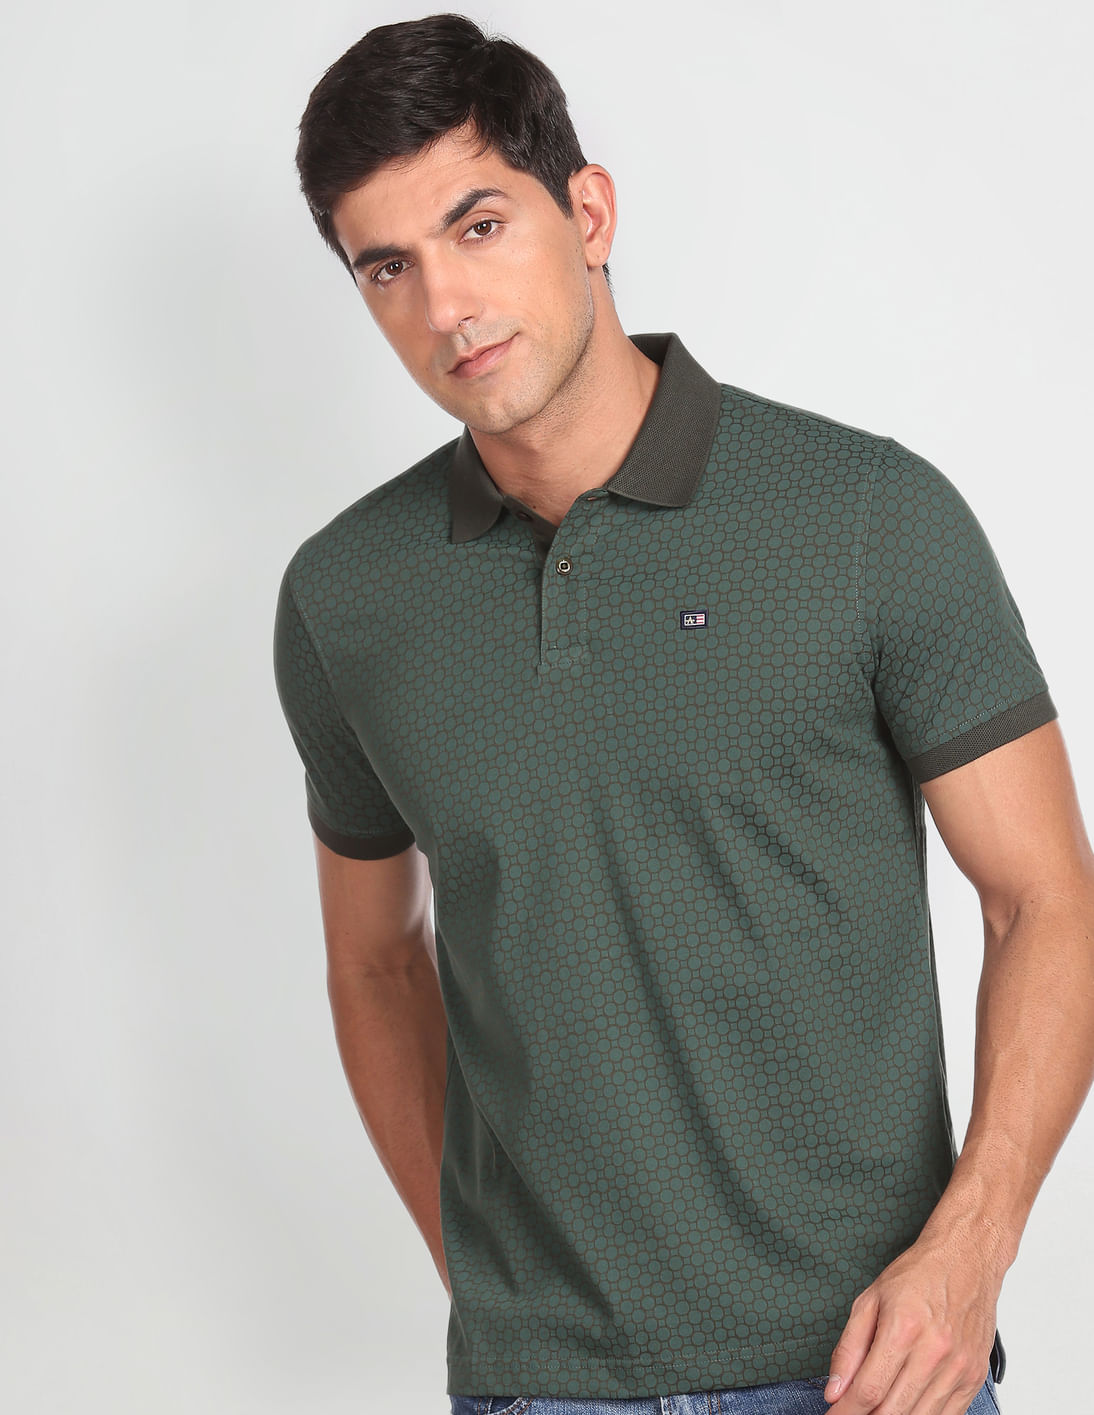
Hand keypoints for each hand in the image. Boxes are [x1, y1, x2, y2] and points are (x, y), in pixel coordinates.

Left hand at [823, 1227, 1002, 1413]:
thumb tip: (834, 1390)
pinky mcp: (974, 1378)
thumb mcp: (869, 1300)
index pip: (868, 1390)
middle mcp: (934, 1353)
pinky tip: (906, 1408)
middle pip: (893, 1411)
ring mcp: (958, 1368)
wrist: (967, 1259)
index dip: (846, 1411)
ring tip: (875, 1409)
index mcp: (903, 1329)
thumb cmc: (917, 1275)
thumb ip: (849, 1348)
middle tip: (852, 1412)